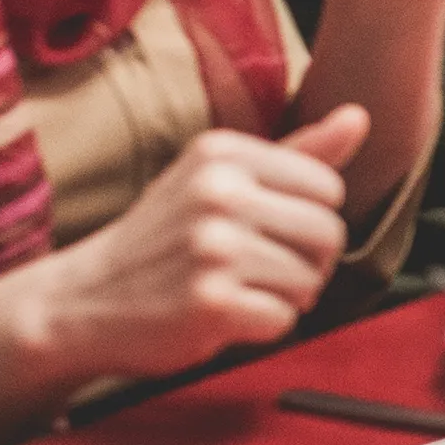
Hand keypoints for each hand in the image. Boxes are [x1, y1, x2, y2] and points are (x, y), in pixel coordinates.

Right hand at [27, 105, 370, 382]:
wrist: (84, 300)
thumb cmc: (165, 237)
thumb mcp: (221, 179)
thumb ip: (297, 153)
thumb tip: (360, 117)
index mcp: (222, 153)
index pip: (328, 189)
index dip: (310, 221)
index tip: (270, 232)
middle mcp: (217, 192)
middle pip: (328, 235)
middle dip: (306, 263)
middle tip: (259, 270)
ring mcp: (212, 247)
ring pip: (310, 280)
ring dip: (283, 297)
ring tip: (236, 289)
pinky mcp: (210, 302)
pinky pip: (284, 319)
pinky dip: (262, 327)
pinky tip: (223, 315)